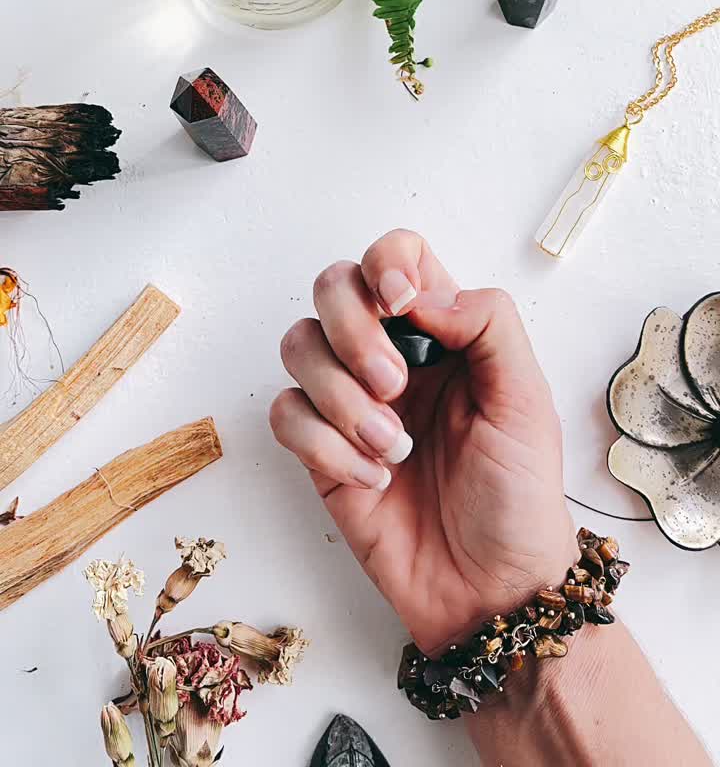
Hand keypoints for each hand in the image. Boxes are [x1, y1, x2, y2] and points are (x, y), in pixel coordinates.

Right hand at [270, 230, 575, 656]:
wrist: (490, 591)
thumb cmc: (519, 497)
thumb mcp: (526, 399)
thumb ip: (487, 324)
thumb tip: (421, 293)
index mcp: (445, 331)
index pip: (399, 255)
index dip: (387, 261)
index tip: (401, 302)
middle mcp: (392, 354)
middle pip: (333, 286)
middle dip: (353, 330)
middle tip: (394, 384)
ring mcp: (350, 400)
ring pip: (298, 345)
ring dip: (341, 397)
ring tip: (393, 449)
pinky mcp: (320, 450)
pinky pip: (285, 414)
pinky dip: (323, 444)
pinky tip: (372, 479)